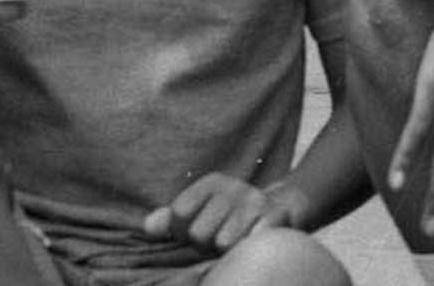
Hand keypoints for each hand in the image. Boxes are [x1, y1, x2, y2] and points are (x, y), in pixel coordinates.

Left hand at [141, 174, 297, 251]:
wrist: (285, 206)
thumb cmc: (233, 216)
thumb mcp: (202, 211)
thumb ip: (171, 220)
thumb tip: (148, 228)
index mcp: (211, 183)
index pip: (178, 214)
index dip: (182, 232)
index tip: (194, 232)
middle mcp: (232, 187)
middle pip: (199, 233)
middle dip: (207, 244)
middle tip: (219, 239)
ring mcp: (254, 201)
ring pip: (223, 243)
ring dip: (228, 251)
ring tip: (236, 242)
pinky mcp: (275, 216)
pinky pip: (249, 243)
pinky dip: (248, 248)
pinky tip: (252, 242)